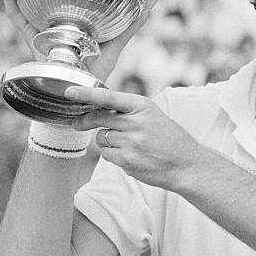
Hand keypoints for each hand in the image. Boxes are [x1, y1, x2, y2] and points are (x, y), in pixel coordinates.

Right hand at [0, 0, 156, 80]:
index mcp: (75, 22)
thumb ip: (132, 22)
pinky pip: (18, 17)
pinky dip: (10, 0)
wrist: (84, 93)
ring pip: (26, 2)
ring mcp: (43, 30)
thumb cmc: (99, 70)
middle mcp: (57, 24)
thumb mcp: (116, 40)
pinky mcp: (33, 39)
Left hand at [68, 87, 203, 190]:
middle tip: (78, 123)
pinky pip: (107, 155)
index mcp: (142, 106)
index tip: (69, 91)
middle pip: (98, 118)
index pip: (108, 97)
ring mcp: (131, 143)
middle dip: (85, 121)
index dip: (86, 94)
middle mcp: (136, 122)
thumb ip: (128, 111)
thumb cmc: (169, 138)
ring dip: (107, 141)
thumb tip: (98, 110)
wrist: (187, 164)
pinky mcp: (127, 161)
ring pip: (101, 139)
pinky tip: (131, 156)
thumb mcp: (153, 115)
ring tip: (128, 145)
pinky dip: (114, 156)